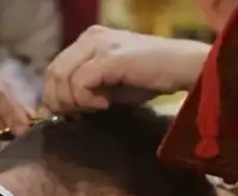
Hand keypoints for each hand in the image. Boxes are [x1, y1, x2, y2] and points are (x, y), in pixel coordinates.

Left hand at [43, 25, 208, 112]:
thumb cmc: (152, 77)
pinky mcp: (109, 58)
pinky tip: (104, 105)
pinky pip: (80, 83)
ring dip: (72, 101)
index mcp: (89, 39)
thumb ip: (87, 88)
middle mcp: (90, 37)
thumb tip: (64, 107)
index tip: (65, 114)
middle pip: (53, 72)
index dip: (53, 94)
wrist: (184, 67)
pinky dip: (86, 100)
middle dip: (57, 100)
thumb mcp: (112, 83)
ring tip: (92, 110)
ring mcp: (99, 45)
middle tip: (72, 117)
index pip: (55, 67)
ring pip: (63, 77)